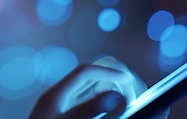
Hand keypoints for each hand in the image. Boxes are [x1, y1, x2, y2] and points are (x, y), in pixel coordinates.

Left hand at [28, 56, 156, 118]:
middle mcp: (57, 96)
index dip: (109, 72)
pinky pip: (88, 100)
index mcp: (55, 95)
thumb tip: (116, 95)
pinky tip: (114, 108)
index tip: (129, 81)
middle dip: (112, 79)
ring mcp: (60, 105)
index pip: (85, 72)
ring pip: (91, 88)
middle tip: (132, 95)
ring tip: (127, 101)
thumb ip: (89, 111)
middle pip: (90, 75)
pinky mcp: (64, 114)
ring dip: (110, 89)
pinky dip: (103, 100)